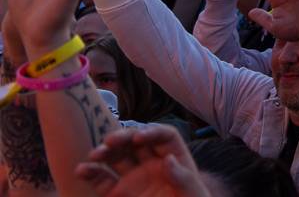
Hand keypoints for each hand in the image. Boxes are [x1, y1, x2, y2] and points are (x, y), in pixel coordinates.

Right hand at [76, 125, 210, 196]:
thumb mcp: (192, 194)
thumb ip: (182, 178)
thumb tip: (167, 159)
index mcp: (174, 157)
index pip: (163, 136)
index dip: (151, 132)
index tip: (139, 137)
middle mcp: (152, 163)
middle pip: (136, 142)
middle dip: (123, 138)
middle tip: (110, 141)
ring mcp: (134, 177)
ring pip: (117, 157)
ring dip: (104, 152)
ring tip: (94, 155)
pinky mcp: (118, 193)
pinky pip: (103, 180)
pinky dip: (92, 174)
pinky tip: (82, 170)